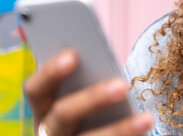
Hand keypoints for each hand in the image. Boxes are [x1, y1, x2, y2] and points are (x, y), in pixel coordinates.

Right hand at [24, 49, 152, 134]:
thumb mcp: (85, 92)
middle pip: (63, 114)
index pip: (35, 89)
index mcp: (43, 108)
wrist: (95, 134)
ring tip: (147, 118)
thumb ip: (87, 78)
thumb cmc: (93, 107)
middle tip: (122, 86)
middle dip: (93, 98)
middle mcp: (47, 131)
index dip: (51, 71)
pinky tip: (146, 127)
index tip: (73, 54)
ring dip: (120, 129)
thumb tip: (107, 63)